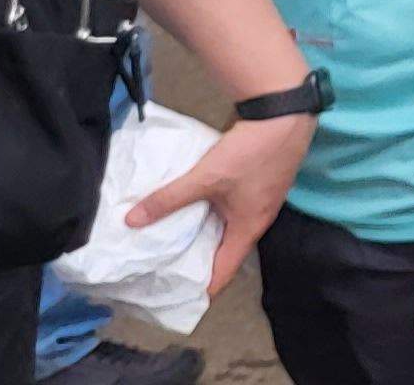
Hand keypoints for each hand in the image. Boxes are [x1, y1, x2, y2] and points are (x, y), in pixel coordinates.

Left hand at [129, 111, 309, 289]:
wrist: (283, 115)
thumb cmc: (250, 154)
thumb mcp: (204, 178)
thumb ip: (168, 199)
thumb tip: (131, 221)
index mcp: (249, 227)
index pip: (224, 270)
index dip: (204, 287)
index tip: (180, 299)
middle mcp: (257, 218)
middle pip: (226, 249)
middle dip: (199, 261)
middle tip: (166, 269)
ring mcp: (259, 199)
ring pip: (228, 226)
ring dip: (204, 234)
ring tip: (173, 239)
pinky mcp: (257, 181)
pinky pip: (230, 207)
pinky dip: (211, 212)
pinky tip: (192, 205)